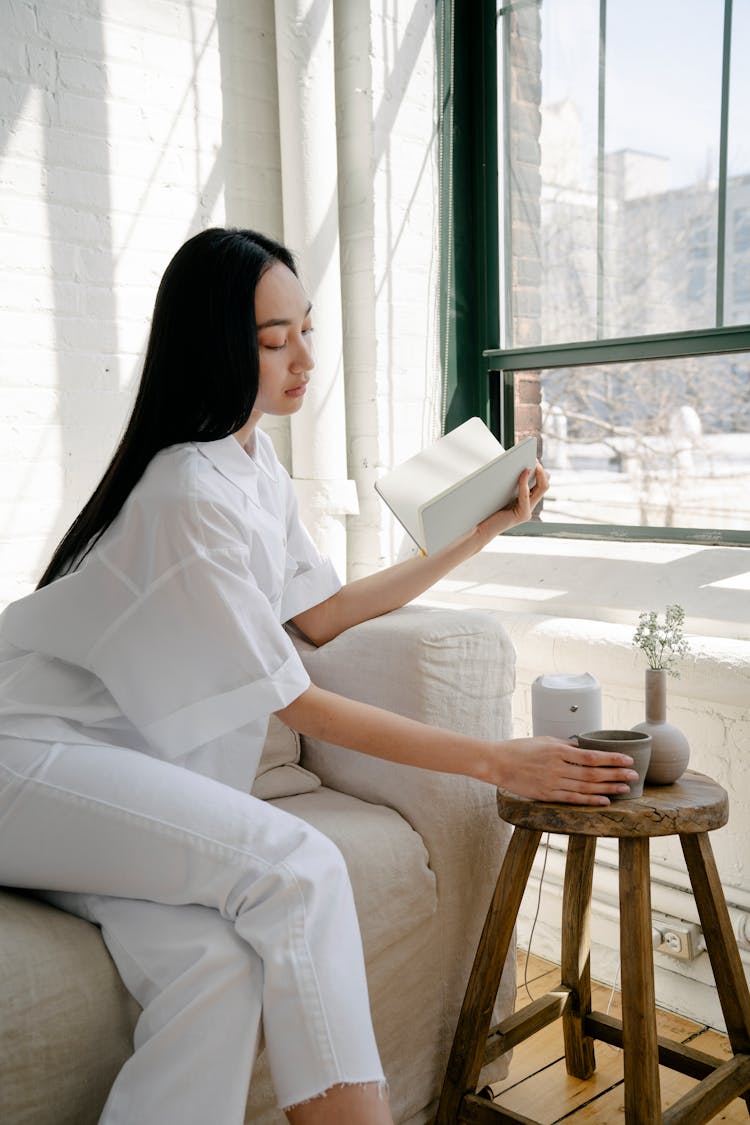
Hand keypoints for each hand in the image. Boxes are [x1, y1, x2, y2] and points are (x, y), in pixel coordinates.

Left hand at [477, 462, 549, 540]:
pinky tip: (523, 472)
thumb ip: (510, 482)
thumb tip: (517, 464)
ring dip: (538, 474)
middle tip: (535, 458)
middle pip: (544, 484)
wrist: (480, 528)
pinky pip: (526, 495)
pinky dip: (525, 482)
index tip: (534, 457)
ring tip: (533, 462)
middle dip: (541, 470)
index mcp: (525, 500)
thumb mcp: (501, 491)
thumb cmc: (487, 508)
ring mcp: (528, 511)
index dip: (539, 470)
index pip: (540, 482)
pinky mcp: (523, 515)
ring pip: (541, 488)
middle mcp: (530, 506)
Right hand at [490, 736, 638, 805]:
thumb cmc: (519, 748)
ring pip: (586, 788)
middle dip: (616, 774)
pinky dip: (590, 800)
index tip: (628, 759)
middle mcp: (558, 767)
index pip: (592, 756)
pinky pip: (573, 799)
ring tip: (625, 789)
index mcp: (558, 751)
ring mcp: (553, 782)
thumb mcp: (544, 740)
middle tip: (634, 775)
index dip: (612, 759)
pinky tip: (605, 800)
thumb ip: (565, 745)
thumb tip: (583, 747)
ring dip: (608, 788)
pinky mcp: (547, 795)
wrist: (497, 762)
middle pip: (593, 773)